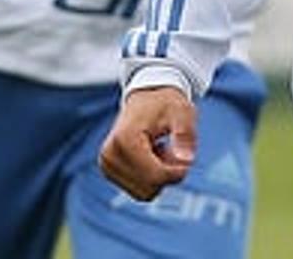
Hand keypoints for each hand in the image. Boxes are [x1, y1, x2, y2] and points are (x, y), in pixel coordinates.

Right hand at [98, 86, 196, 200]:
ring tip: (159, 150)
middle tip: (171, 149)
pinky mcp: (109, 172)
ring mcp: (106, 166)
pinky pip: (138, 190)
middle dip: (167, 174)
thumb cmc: (166, 105)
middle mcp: (109, 155)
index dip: (177, 172)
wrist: (147, 98)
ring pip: (144, 193)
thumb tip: (186, 160)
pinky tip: (151, 156)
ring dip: (159, 177)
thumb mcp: (183, 112)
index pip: (155, 176)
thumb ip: (185, 134)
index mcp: (125, 140)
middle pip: (149, 189)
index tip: (187, 157)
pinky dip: (150, 178)